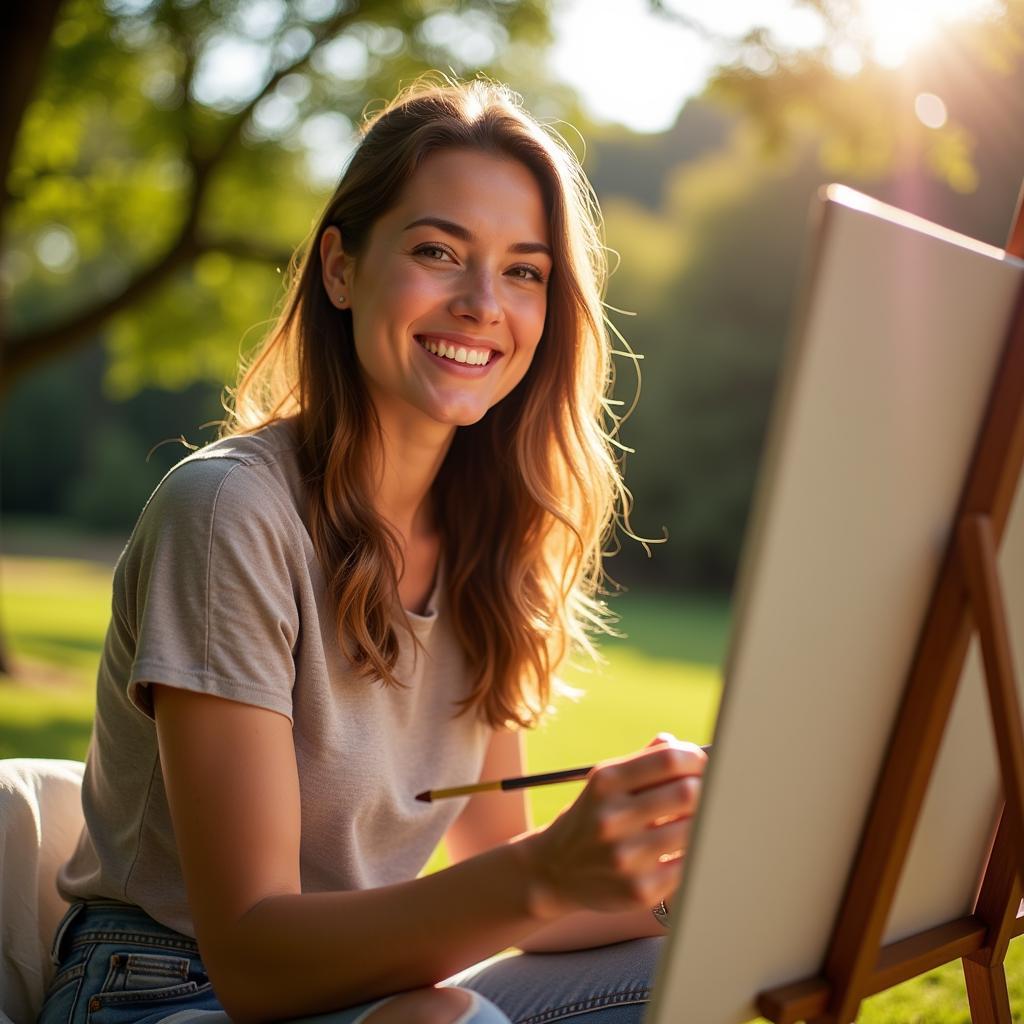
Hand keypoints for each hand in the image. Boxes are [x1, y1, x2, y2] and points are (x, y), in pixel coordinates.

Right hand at [520, 732, 705, 919]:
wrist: (554, 869)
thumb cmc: (592, 817)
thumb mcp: (606, 783)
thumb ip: (645, 761)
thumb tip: (686, 748)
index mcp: (606, 782)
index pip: (668, 760)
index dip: (696, 759)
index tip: (703, 766)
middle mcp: (612, 817)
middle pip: (686, 792)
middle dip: (706, 790)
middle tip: (709, 793)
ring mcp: (626, 856)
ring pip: (692, 830)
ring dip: (702, 822)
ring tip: (696, 820)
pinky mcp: (640, 890)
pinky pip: (687, 865)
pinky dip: (693, 853)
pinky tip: (684, 848)